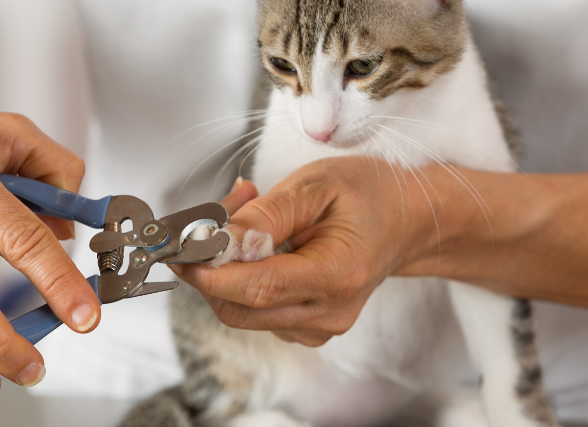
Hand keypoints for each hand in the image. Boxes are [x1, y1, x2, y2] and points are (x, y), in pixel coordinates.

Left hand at [174, 157, 464, 345]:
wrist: (408, 220)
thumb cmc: (369, 194)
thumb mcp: (318, 183)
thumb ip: (268, 214)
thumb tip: (220, 240)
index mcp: (338, 275)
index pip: (257, 287)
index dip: (209, 271)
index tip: (179, 247)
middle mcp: (330, 312)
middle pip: (240, 310)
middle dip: (209, 269)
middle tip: (210, 219)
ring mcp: (321, 326)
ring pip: (243, 313)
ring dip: (226, 270)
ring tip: (245, 217)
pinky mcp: (309, 327)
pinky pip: (257, 312)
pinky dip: (243, 280)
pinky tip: (260, 244)